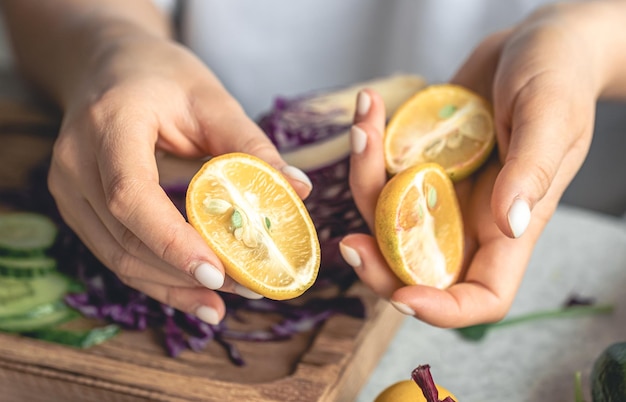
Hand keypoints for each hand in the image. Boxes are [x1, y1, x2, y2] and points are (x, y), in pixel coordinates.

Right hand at [48, 35, 312, 324]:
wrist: (109, 67)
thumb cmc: (162, 76)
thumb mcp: (212, 99)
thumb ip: (252, 145)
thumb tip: (300, 190)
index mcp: (109, 123)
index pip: (131, 194)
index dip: (171, 240)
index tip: (218, 272)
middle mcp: (76, 162)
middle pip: (126, 238)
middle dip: (185, 273)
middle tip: (247, 289)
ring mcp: (68, 189)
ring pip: (118, 257)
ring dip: (173, 286)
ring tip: (226, 301)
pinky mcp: (77, 208)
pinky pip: (115, 254)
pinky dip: (157, 278)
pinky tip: (195, 294)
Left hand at [339, 1, 623, 326]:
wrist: (531, 44)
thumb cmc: (557, 77)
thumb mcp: (552, 117)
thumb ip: (531, 171)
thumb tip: (509, 224)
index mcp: (510, 227)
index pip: (482, 296)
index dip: (444, 310)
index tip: (404, 297)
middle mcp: (468, 218)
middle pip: (415, 268)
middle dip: (376, 263)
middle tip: (347, 243)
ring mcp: (439, 191)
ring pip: (386, 214)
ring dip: (363, 178)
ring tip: (363, 125)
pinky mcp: (418, 162)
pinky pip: (381, 171)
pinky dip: (367, 146)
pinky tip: (368, 110)